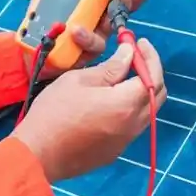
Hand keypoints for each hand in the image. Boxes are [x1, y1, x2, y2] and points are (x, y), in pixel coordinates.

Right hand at [12, 38, 166, 182]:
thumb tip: (129, 53)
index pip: (153, 77)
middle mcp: (133, 125)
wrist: (38, 153)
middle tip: (135, 56)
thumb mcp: (80, 80)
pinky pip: (132, 125)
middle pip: (157, 96)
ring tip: (123, 75)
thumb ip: (111, 67)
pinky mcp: (114, 151)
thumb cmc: (55, 111)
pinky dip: (130, 107)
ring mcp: (124, 141)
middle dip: (151, 72)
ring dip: (141, 91)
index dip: (150, 57)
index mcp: (126, 104)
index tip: (139, 42)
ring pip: (147, 112)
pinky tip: (111, 99)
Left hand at [28, 0, 152, 79]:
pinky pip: (94, 43)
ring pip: (117, 22)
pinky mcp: (88, 51)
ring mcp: (99, 32)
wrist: (30, 43)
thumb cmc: (46, 12)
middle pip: (128, 1)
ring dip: (121, 6)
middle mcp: (103, 13)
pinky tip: (77, 29)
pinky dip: (87, 36)